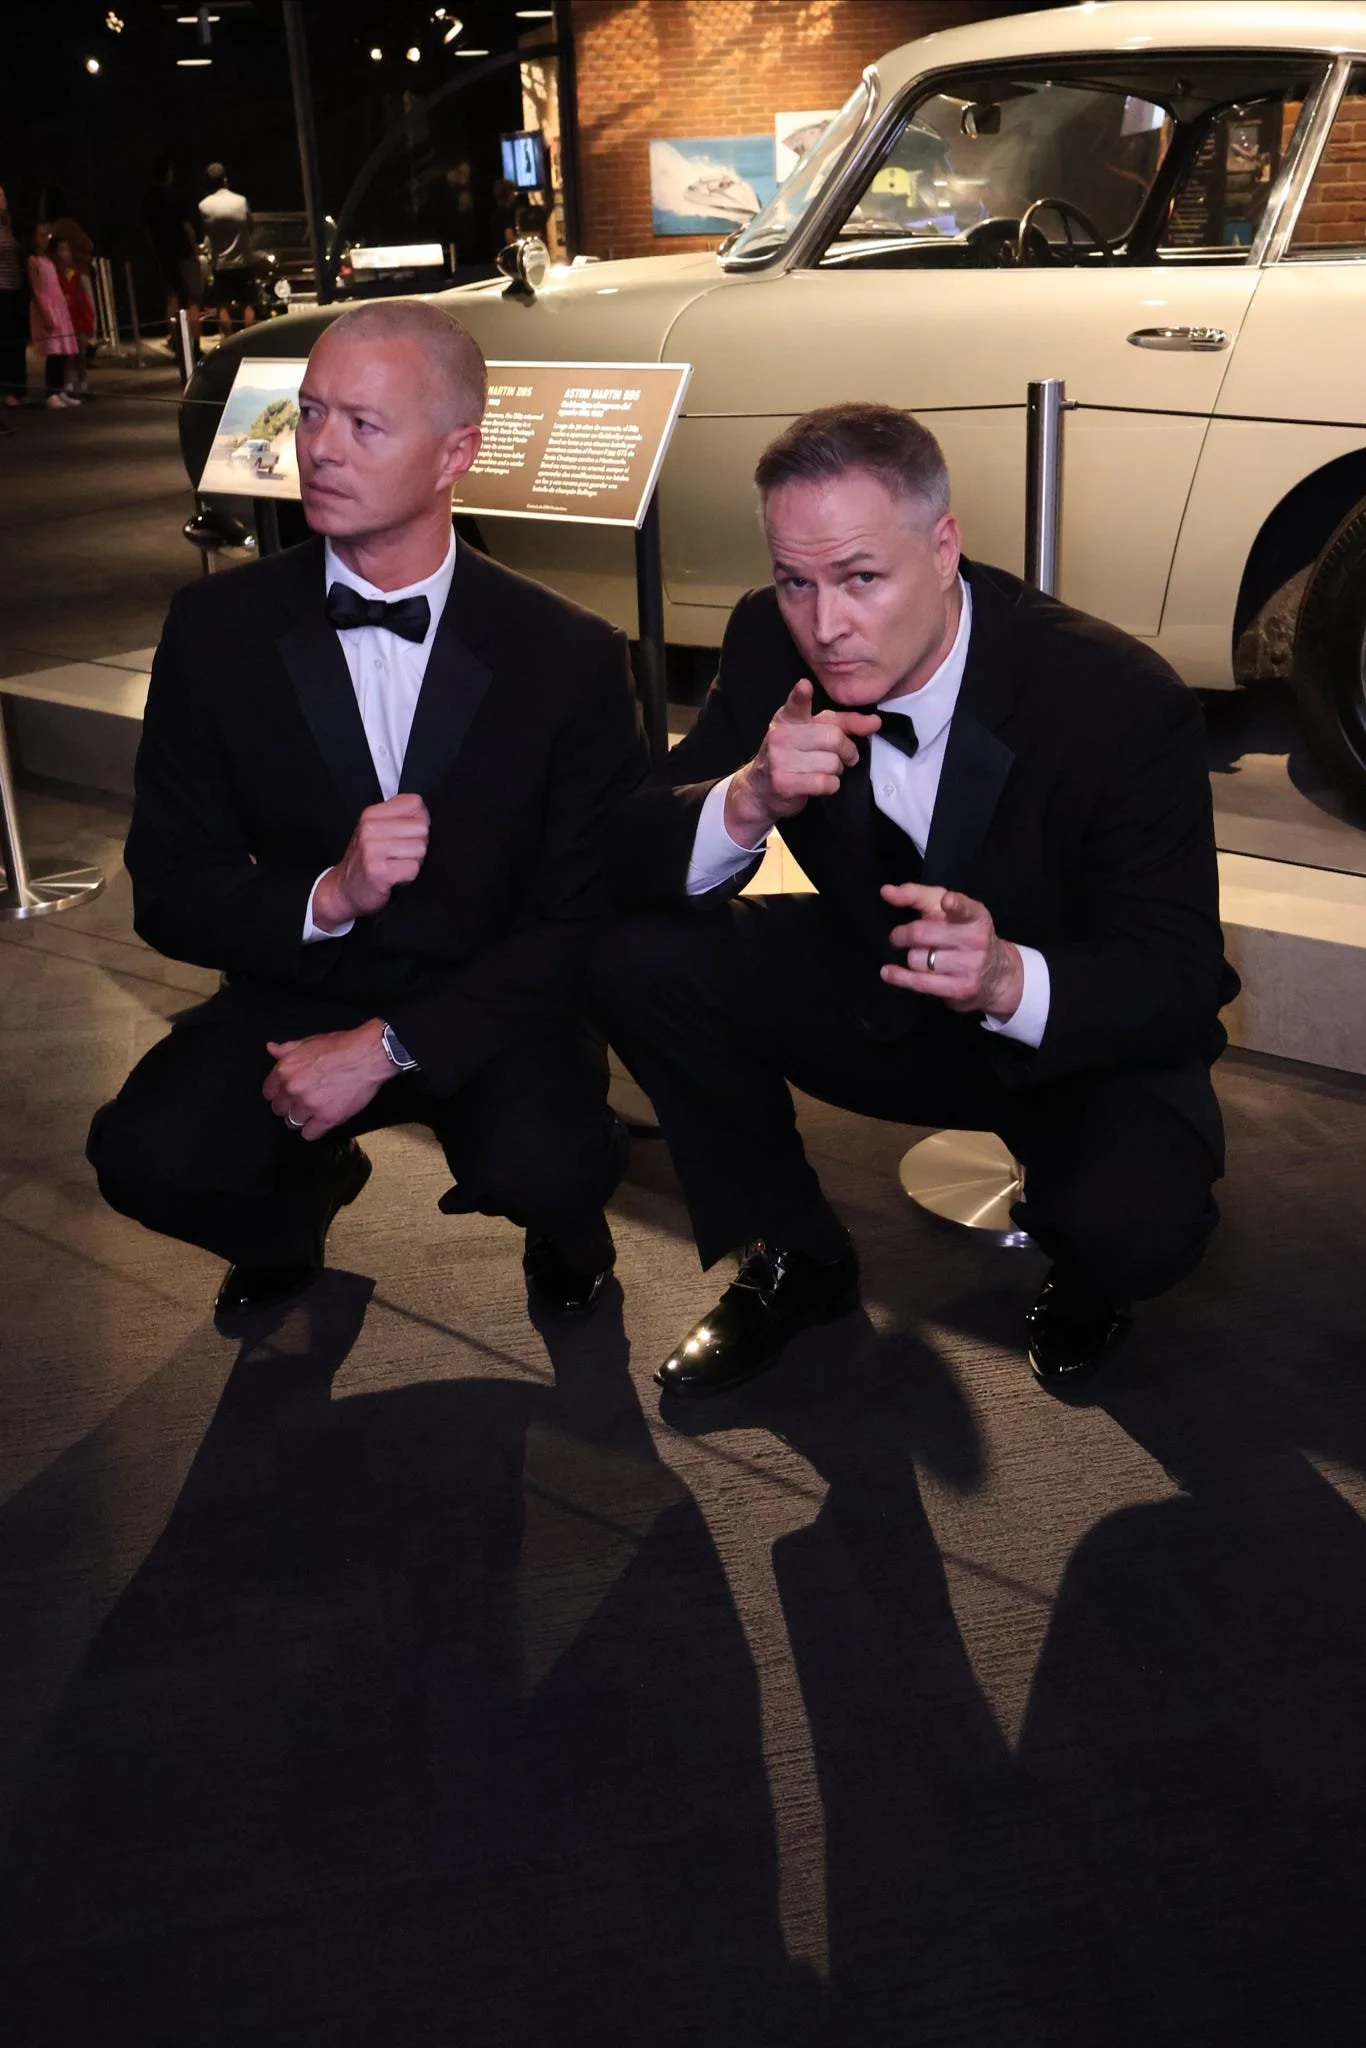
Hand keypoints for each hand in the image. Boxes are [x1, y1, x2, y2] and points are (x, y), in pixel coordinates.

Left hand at [263, 1020, 392, 1140]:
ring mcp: (309, 1105)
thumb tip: (271, 1049)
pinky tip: (321, 1122)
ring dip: (301, 1118)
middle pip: (279, 1109)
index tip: (287, 1094)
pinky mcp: (327, 1118)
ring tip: (313, 1112)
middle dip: (289, 1106)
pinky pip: (309, 1134)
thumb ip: (287, 1049)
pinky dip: (314, 1130)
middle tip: (303, 1102)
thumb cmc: (342, 1046)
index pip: (268, 1092)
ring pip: (292, 1123)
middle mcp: (293, 1089)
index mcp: (286, 1070)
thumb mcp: (310, 1042)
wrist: (368, 1056)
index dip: (279, 1093)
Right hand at [311, 793, 429, 930]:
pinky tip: (394, 876)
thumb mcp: (376, 830)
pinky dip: (408, 876)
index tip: (406, 833)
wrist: (345, 889)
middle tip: (400, 854)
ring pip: (420, 848)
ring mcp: (372, 850)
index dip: (418, 820)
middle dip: (417, 843)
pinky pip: (413, 868)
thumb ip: (400, 816)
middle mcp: (369, 828)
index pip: (415, 803)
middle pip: (422, 828)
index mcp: (371, 814)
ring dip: (413, 861)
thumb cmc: (368, 859)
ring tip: (396, 865)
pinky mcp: (379, 871)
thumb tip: (424, 813)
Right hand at [724, 679, 881, 842]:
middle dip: (847, 751)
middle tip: (843, 757)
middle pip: (834, 738)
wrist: (760, 789)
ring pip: (832, 763)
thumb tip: (876, 722)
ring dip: (836, 771)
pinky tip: (819, 784)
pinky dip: (830, 786)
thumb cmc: (793, 756)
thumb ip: (845, 724)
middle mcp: (781, 736)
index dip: (801, 695)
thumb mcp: (814, 733)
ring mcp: (779, 759)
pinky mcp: (783, 783)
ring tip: (823, 771)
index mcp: (788, 718)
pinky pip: (825, 782)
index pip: (796, 703)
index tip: (805, 686)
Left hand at [880, 881, 1023, 1019]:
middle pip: (922, 934)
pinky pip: (920, 982)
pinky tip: (888, 972)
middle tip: (898, 937)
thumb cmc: (961, 933)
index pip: (964, 908)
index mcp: (975, 915)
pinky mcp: (961, 989)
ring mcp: (970, 966)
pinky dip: (900, 977)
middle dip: (901, 935)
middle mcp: (976, 939)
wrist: (995, 974)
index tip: (947, 901)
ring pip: (917, 959)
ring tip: (922, 956)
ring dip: (911, 957)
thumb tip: (886, 891)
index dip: (956, 904)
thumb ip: (916, 896)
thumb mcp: (945, 909)